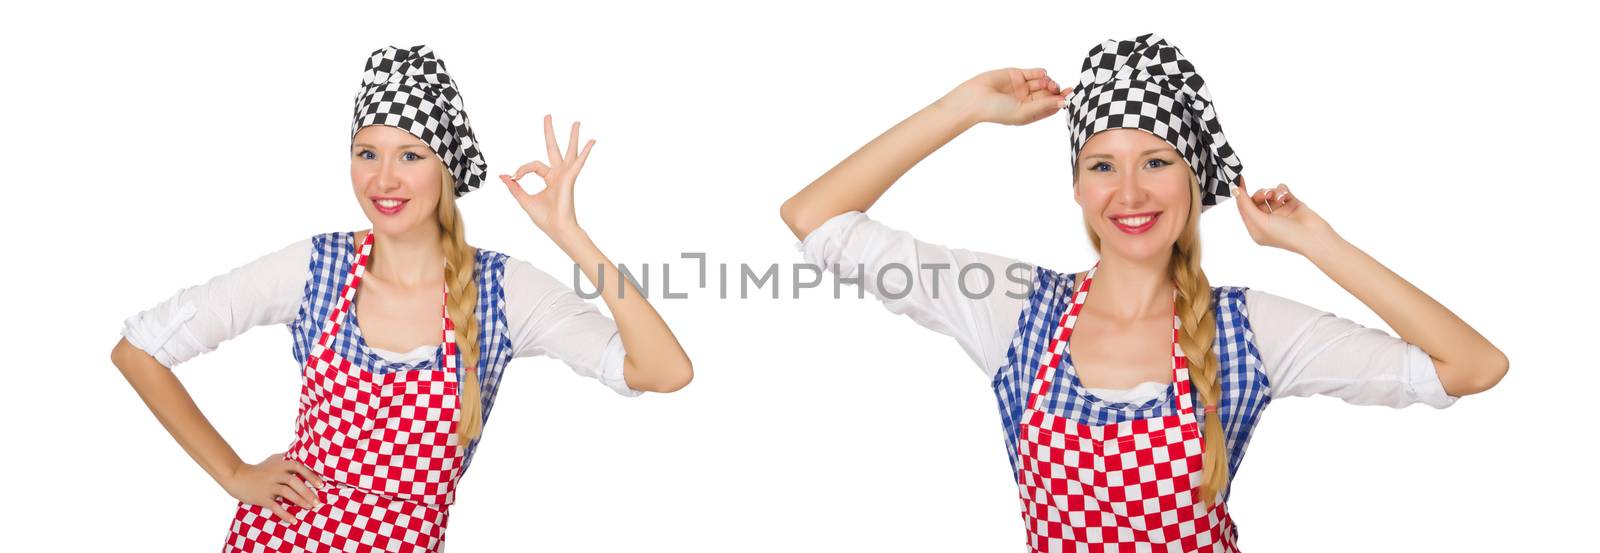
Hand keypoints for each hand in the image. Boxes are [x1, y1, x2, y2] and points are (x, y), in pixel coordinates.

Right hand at [223, 452, 323, 524]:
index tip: (321, 485)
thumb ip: (287, 459)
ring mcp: (268, 486)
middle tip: (318, 501)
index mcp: (280, 464)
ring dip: (300, 501)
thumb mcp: (273, 460)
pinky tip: (293, 520)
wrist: (237, 477)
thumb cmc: (259, 470)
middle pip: (294, 481)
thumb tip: (304, 454)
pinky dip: (285, 514)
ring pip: (287, 493)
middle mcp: (275, 474)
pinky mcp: (261, 497)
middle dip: (308, 492)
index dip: (311, 475)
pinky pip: (275, 506)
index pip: (299, 466)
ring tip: (309, 508)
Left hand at [499, 114, 595, 239]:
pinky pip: (578, 162)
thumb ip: (514, 187)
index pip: (533, 165)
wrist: (556, 229)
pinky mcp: (570, 178)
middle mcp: (559, 174)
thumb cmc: (545, 218)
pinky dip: (586, 152)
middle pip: (553, 148)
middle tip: (547, 115)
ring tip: (576, 122)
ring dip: (572, 136)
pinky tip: (592, 141)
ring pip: (569, 151)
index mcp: (549, 178)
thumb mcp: (524, 199)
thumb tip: (502, 176)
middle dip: (549, 132)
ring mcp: (566, 175)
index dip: (522, 169)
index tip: (514, 178)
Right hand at [941, 68, 1068, 126]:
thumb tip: (1064, 103)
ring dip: (1049, 82)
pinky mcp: (1016, 75)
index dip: (1061, 101)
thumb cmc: (996, 111)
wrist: (974, 99)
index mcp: (1029, 113)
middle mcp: (1027, 101)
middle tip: (1060, 89)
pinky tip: (1042, 75)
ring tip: (1047, 83)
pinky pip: (1034, 73)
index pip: (1050, 107)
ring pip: (1043, 82)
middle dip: (1057, 91)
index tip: (1070, 96)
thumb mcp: (1023, 112)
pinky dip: (1041, 73)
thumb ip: (1044, 107)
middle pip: (1049, 94)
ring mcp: (1022, 87)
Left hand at [1232, 177, 1338, 255]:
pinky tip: (1285, 196)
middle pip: (1255, 200)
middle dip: (1259, 194)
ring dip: (1272, 192)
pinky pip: (1282, 191)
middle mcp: (1267, 221)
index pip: (1243, 209)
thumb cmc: (1285, 235)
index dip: (1240, 194)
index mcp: (1256, 229)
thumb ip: (1246, 205)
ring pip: (1269, 194)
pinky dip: (1282, 190)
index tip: (1238, 180)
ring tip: (1279, 197)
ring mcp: (1280, 212)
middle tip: (1266, 194)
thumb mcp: (1259, 222)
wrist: (1314, 237)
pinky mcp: (1292, 204)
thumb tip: (1235, 190)